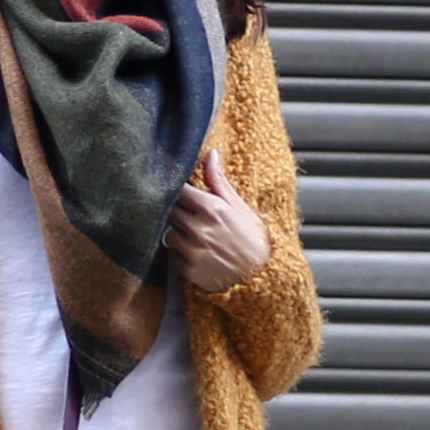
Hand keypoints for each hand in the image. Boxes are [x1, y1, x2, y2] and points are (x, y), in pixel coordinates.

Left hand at [164, 147, 269, 292]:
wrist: (260, 276)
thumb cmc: (250, 238)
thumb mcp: (238, 206)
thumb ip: (218, 180)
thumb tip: (211, 153)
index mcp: (211, 208)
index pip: (178, 190)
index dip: (178, 191)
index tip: (181, 193)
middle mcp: (199, 228)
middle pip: (170, 211)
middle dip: (178, 212)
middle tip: (190, 216)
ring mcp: (193, 250)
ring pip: (168, 233)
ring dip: (177, 233)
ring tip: (194, 236)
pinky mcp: (188, 269)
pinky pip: (172, 255)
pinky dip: (179, 253)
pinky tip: (195, 252)